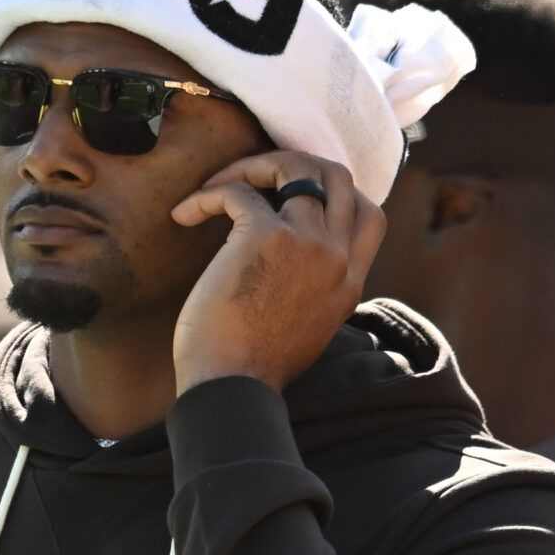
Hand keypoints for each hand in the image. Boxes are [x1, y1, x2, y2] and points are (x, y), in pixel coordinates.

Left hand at [169, 151, 386, 394]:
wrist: (231, 388)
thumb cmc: (252, 367)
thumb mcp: (306, 328)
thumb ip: (313, 290)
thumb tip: (287, 264)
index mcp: (350, 282)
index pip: (370, 215)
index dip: (334, 195)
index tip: (292, 199)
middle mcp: (337, 256)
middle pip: (338, 176)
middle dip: (294, 166)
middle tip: (252, 180)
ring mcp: (307, 242)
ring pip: (296, 166)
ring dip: (251, 168)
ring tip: (218, 187)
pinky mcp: (265, 236)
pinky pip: (240, 191)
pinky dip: (208, 195)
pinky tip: (184, 216)